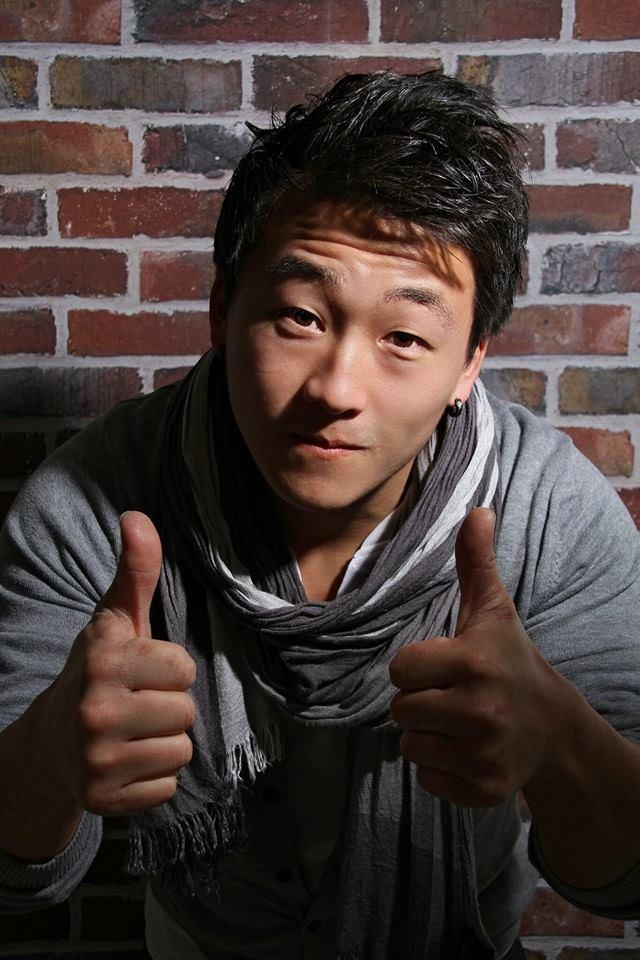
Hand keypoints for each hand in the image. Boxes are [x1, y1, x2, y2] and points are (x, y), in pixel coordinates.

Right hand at [40, 511, 195, 816]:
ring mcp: (96, 760)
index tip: (143, 671)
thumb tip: (137, 515)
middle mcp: (95, 710)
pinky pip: (167, 787)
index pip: (182, 667)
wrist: (53, 740)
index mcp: (103, 660)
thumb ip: (135, 570)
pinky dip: (153, 778)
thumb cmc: (97, 671)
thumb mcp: (115, 619)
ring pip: (180, 751)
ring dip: (164, 742)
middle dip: (169, 707)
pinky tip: (128, 762)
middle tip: (138, 705)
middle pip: (185, 711)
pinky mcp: (102, 800)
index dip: (169, 669)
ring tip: (134, 732)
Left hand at [389, 507, 560, 806]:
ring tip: (458, 723)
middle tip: (451, 696)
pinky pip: (426, 780)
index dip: (417, 667)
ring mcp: (483, 754)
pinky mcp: (483, 789)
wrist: (552, 726)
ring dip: (426, 735)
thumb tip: (477, 510)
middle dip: (420, 701)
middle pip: (401, 710)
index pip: (401, 669)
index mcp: (474, 662)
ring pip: (410, 747)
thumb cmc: (509, 659)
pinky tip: (465, 750)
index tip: (443, 666)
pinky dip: (439, 768)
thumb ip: (475, 561)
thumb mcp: (492, 610)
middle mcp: (480, 711)